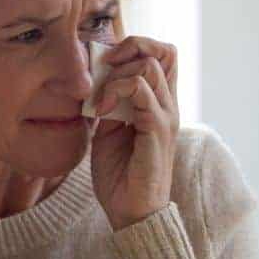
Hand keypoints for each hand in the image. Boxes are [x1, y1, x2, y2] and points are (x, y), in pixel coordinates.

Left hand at [91, 36, 179, 230]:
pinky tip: (100, 112)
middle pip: (163, 51)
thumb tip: (91, 78)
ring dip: (116, 75)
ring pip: (149, 66)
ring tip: (99, 100)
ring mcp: (165, 116)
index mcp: (157, 102)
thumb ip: (106, 102)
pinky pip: (141, 92)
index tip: (103, 63)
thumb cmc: (119, 173)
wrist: (129, 211)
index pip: (161, 54)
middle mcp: (167, 104)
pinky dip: (115, 92)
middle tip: (102, 69)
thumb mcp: (107, 128)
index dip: (133, 47)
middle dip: (127, 49)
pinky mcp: (156, 130)